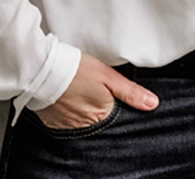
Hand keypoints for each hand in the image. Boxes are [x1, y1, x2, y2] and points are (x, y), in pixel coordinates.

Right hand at [34, 53, 158, 128]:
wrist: (41, 69)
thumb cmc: (76, 69)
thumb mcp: (108, 75)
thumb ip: (130, 92)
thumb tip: (152, 104)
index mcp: (102, 115)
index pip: (117, 117)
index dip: (116, 105)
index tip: (110, 95)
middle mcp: (86, 125)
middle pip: (100, 120)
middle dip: (99, 107)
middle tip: (92, 89)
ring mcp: (69, 126)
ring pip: (84, 121)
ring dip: (84, 110)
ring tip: (80, 91)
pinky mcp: (55, 124)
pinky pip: (68, 121)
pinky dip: (70, 112)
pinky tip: (69, 98)